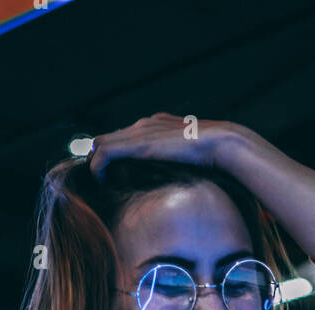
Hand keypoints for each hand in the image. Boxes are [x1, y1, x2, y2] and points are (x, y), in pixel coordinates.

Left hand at [88, 113, 239, 179]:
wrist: (219, 142)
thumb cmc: (213, 153)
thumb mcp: (192, 155)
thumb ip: (179, 160)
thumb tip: (181, 177)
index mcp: (157, 124)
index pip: (126, 135)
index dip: (116, 153)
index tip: (114, 173)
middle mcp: (145, 123)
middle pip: (109, 137)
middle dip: (100, 157)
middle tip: (100, 178)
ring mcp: (139, 131)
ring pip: (101, 142)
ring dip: (95, 162)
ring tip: (98, 181)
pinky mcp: (135, 144)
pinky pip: (103, 152)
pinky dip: (97, 167)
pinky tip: (100, 181)